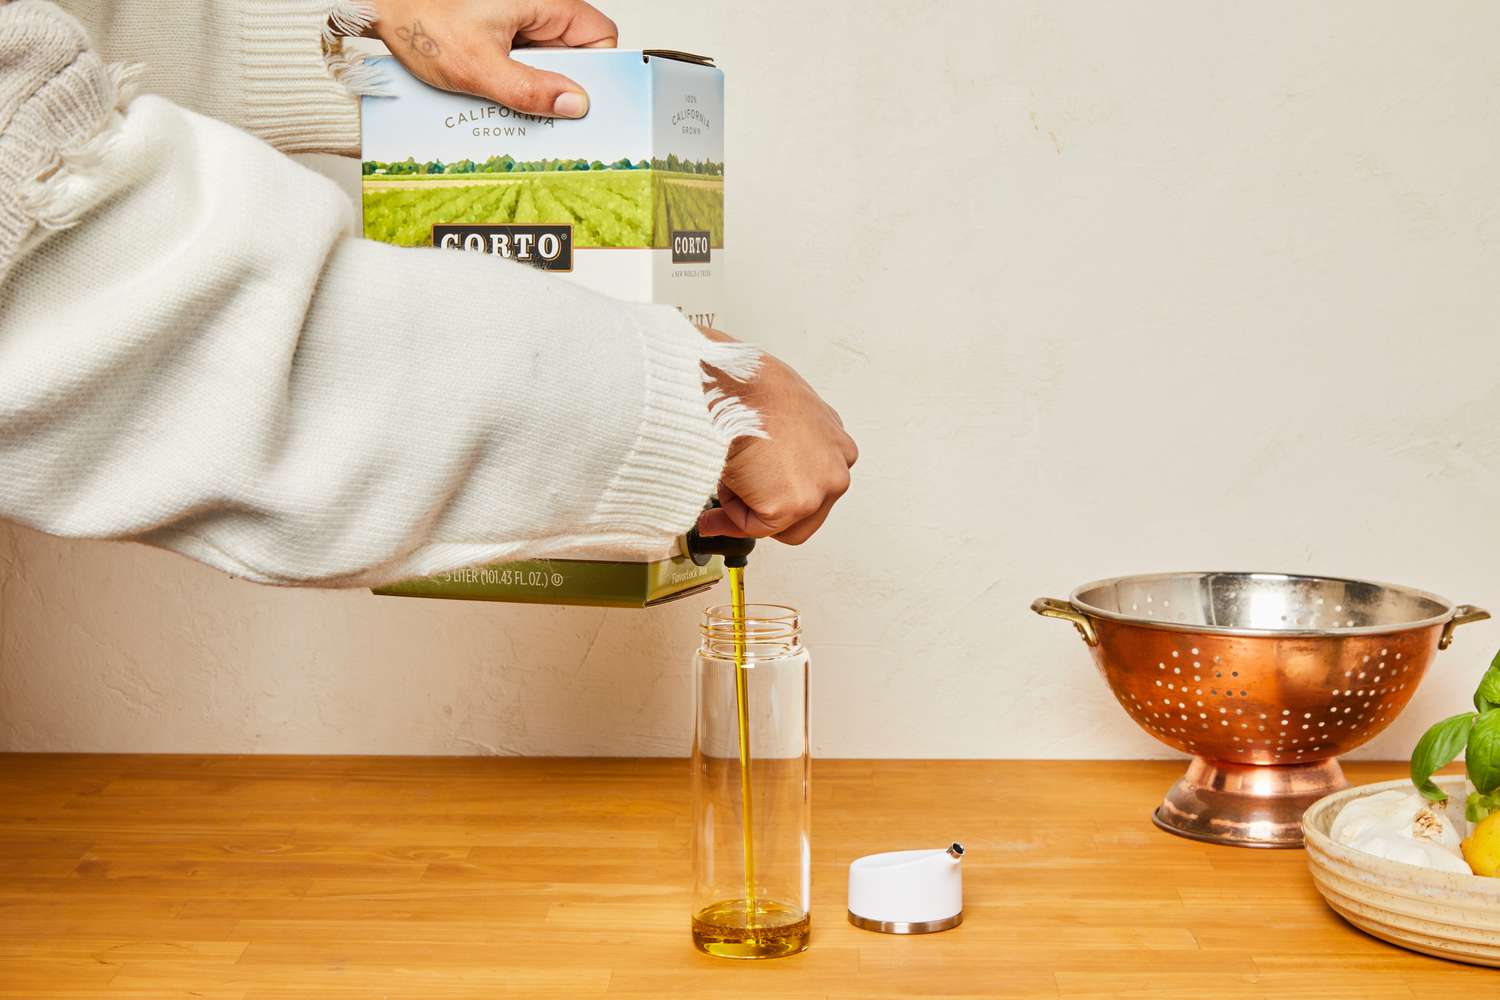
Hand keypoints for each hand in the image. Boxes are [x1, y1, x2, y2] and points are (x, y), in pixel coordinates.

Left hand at [366, 0, 618, 117]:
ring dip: (533, 87)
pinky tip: (494, 95)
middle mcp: (537, 7)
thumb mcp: (477, 66)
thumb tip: (575, 104)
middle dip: (559, 86)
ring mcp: (519, 20)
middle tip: (540, 112)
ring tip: (507, 101)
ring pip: (548, 61)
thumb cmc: (420, 21)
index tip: (581, 102)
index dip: (597, 71)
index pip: (600, 36)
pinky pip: (524, 62)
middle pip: (575, 54)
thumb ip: (529, 89)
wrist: (380, 6)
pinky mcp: (502, 33)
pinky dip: (514, 82)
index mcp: (544, 2)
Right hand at [696, 330, 857, 545]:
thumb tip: (755, 470)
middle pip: (803, 517)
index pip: (812, 488)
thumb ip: (782, 445)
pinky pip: (752, 525)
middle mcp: (837, 470)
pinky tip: (727, 474)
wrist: (738, 386)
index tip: (754, 495)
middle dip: (767, 514)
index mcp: (836, 446)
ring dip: (747, 508)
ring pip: (777, 525)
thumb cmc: (751, 387)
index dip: (777, 494)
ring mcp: (819, 490)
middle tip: (732, 502)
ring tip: (729, 473)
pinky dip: (730, 509)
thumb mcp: (781, 411)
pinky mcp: (793, 505)